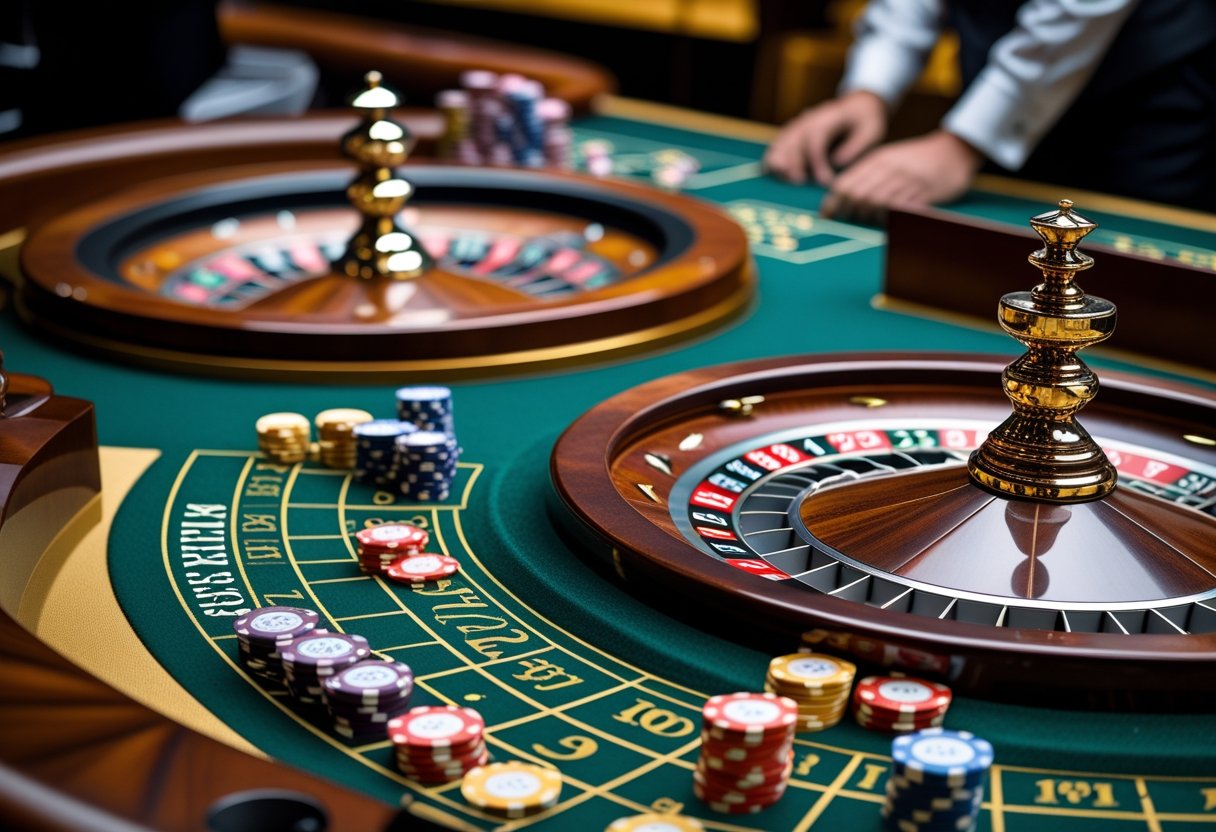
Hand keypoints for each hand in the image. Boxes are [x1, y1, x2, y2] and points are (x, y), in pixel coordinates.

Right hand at [763, 91, 887, 185]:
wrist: (859, 103)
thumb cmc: (866, 120)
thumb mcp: (871, 131)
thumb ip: (856, 147)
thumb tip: (836, 162)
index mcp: (829, 118)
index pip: (816, 139)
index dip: (817, 161)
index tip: (825, 181)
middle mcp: (810, 119)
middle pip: (794, 140)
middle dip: (794, 162)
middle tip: (797, 183)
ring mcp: (800, 124)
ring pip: (783, 140)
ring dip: (779, 159)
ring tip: (780, 177)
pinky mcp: (795, 132)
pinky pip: (780, 142)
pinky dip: (773, 156)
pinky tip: (770, 170)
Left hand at [820, 130, 983, 222]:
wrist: (954, 150)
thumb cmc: (917, 159)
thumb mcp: (889, 158)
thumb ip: (867, 174)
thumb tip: (839, 195)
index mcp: (878, 160)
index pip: (846, 183)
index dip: (833, 202)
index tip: (826, 216)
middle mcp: (890, 169)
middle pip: (858, 195)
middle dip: (849, 212)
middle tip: (849, 220)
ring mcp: (907, 181)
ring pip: (877, 203)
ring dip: (869, 217)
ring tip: (871, 219)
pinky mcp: (925, 193)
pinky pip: (900, 209)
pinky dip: (890, 218)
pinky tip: (888, 220)